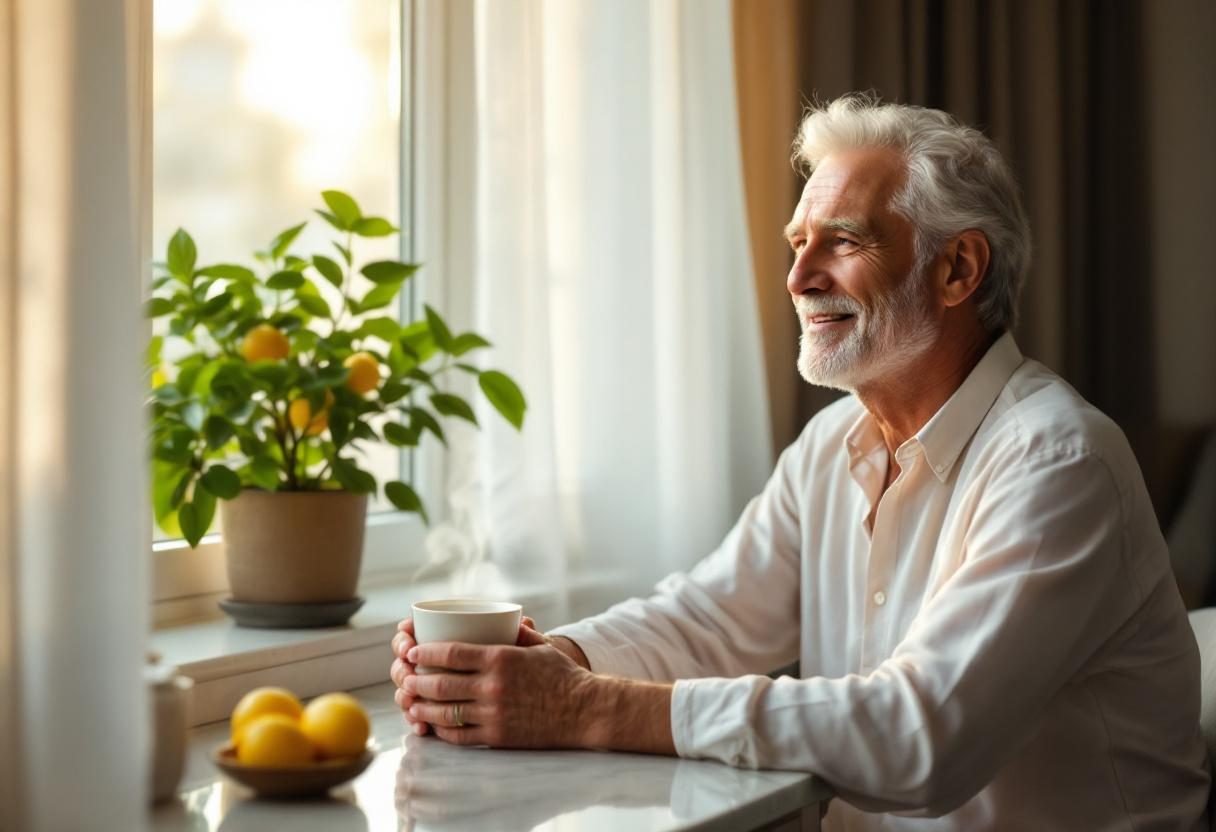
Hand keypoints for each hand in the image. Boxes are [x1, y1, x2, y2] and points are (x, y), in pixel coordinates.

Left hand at [390, 614, 557, 735]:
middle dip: (416, 680)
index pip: (451, 653)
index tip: (413, 651)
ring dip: (422, 707)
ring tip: (411, 703)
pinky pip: (459, 736)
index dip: (426, 652)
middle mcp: (493, 686)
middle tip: (405, 678)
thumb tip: (507, 620)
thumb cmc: (563, 676)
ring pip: (444, 712)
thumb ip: (518, 634)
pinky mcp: (497, 736)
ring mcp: (493, 714)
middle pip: (440, 684)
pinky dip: (442, 730)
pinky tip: (434, 724)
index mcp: (501, 659)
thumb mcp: (541, 646)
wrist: (583, 711)